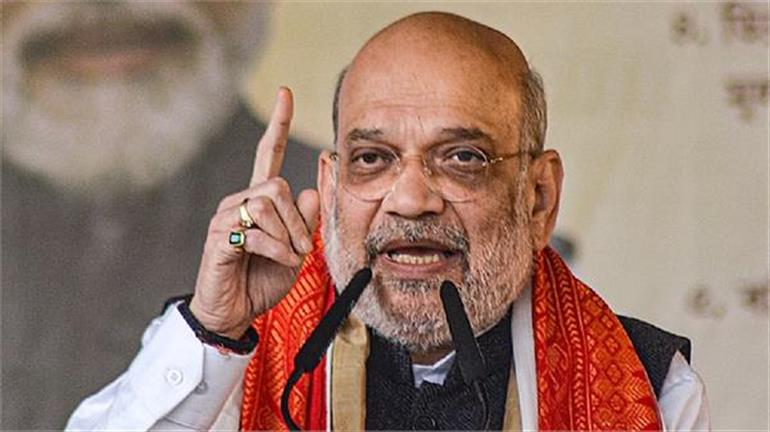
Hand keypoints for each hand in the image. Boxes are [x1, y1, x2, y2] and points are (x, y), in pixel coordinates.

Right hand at [189, 87, 319, 338]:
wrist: (235, 310)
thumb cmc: (263, 279)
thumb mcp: (296, 249)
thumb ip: (306, 221)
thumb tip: (311, 192)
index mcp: (259, 200)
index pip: (268, 154)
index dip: (277, 124)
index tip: (285, 93)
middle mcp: (240, 201)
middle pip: (276, 185)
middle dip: (298, 219)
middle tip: (303, 248)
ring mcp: (226, 217)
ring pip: (267, 203)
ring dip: (289, 234)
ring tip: (290, 257)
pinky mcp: (219, 237)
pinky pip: (256, 230)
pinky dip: (277, 248)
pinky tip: (281, 260)